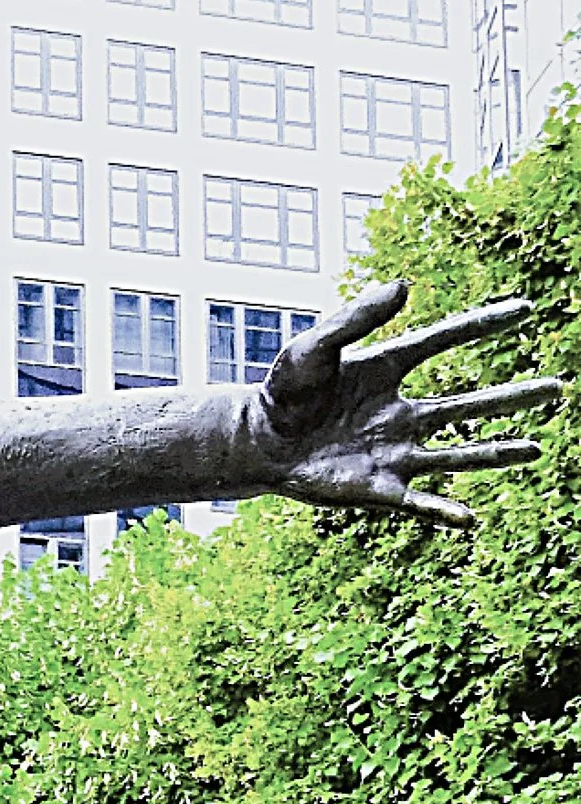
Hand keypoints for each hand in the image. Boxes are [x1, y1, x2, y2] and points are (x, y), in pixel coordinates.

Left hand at [251, 282, 560, 528]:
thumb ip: (356, 318)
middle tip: (558, 387)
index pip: (444, 342)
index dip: (482, 324)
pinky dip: (444, 510)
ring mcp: (391, 451)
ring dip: (497, 452)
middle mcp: (399, 413)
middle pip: (469, 403)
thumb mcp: (313, 348)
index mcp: (386, 370)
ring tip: (537, 449)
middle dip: (514, 398)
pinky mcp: (376, 487)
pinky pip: (418, 501)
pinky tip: (471, 519)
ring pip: (457, 453)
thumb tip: (405, 284)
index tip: (525, 309)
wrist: (252, 442)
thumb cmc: (280, 391)